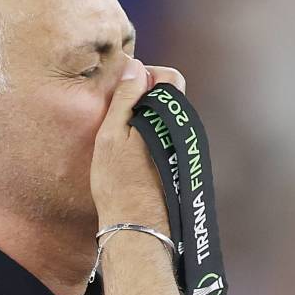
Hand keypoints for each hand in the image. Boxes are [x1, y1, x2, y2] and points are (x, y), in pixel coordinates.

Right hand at [90, 57, 185, 231]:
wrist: (136, 228)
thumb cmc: (118, 183)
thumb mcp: (111, 135)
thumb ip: (126, 99)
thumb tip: (135, 67)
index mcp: (168, 117)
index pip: (170, 77)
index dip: (146, 76)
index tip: (125, 88)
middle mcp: (181, 132)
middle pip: (168, 99)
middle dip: (144, 98)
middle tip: (118, 114)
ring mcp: (182, 150)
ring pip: (166, 121)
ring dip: (146, 119)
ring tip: (122, 138)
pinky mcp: (178, 166)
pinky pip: (165, 139)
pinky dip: (150, 138)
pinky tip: (131, 157)